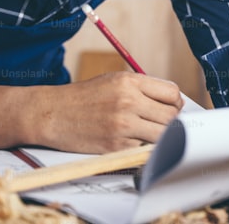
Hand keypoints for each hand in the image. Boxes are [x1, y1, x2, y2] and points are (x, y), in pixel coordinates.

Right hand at [34, 71, 182, 152]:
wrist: (52, 113)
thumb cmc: (84, 97)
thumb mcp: (114, 80)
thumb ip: (142, 88)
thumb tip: (172, 102)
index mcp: (130, 82)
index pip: (172, 93)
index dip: (175, 102)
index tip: (171, 107)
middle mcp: (129, 102)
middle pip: (172, 116)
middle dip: (172, 121)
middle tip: (162, 123)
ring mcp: (123, 125)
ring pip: (163, 135)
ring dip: (161, 136)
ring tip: (150, 133)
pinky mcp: (116, 146)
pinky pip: (144, 149)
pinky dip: (143, 147)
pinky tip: (133, 141)